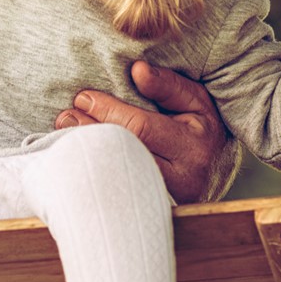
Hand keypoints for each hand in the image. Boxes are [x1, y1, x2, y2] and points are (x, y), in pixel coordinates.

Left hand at [56, 61, 236, 202]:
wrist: (215, 171)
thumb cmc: (201, 129)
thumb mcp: (195, 101)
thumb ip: (169, 86)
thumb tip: (138, 70)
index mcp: (193, 146)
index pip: (141, 127)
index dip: (108, 110)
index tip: (84, 97)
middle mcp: (183, 179)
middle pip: (124, 154)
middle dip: (91, 132)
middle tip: (65, 117)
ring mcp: (168, 200)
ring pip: (119, 177)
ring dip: (89, 155)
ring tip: (66, 134)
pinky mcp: (155, 210)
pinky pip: (118, 192)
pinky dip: (97, 174)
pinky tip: (80, 159)